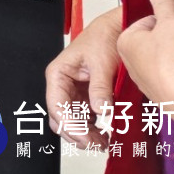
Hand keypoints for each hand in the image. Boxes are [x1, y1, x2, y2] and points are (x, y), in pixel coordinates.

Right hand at [44, 7, 121, 146]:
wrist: (117, 29)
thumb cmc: (103, 38)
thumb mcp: (102, 62)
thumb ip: (100, 87)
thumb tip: (101, 111)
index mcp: (58, 74)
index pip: (56, 105)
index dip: (69, 124)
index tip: (86, 138)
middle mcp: (63, 85)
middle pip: (61, 117)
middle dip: (76, 133)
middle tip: (97, 144)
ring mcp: (75, 92)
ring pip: (72, 120)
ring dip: (85, 134)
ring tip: (104, 143)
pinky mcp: (87, 97)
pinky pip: (85, 118)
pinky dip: (92, 128)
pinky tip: (105, 134)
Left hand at [116, 0, 173, 111]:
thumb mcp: (172, 23)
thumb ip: (163, 2)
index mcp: (124, 42)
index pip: (148, 21)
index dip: (169, 20)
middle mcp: (129, 63)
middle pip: (155, 40)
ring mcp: (144, 82)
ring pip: (164, 59)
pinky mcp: (160, 97)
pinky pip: (172, 77)